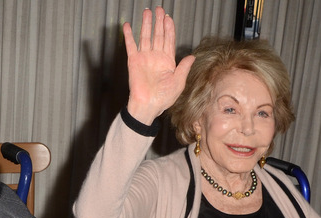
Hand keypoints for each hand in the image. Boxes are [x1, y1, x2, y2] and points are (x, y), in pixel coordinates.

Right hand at [123, 6, 193, 123]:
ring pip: (146, 37)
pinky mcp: (134, 61)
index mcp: (167, 61)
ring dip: (146, 24)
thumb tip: (192, 56)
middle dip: (158, 22)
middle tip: (159, 10)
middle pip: (158, 35)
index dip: (169, 29)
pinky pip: (131, 46)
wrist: (148, 105)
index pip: (169, 40)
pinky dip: (129, 36)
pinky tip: (128, 25)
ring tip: (147, 12)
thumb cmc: (163, 98)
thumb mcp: (179, 82)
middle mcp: (156, 57)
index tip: (168, 18)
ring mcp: (144, 58)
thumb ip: (184, 68)